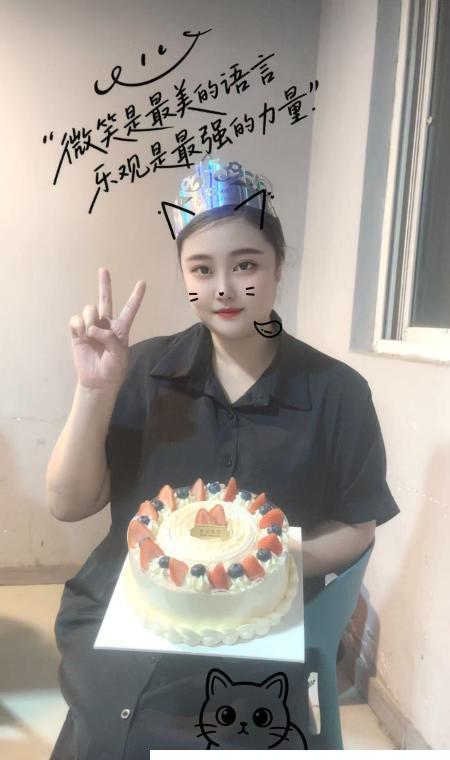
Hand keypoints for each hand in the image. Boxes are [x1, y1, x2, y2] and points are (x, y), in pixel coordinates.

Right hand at [69, 268, 145, 392]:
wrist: (97, 382)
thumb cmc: (113, 369)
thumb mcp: (120, 355)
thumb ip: (109, 338)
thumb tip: (92, 328)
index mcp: (121, 329)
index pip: (130, 310)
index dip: (136, 297)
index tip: (142, 283)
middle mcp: (106, 325)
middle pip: (106, 300)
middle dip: (105, 284)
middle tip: (103, 270)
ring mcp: (91, 327)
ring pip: (89, 308)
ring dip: (89, 317)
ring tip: (90, 333)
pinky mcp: (78, 333)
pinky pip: (76, 320)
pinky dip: (78, 325)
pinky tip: (81, 335)